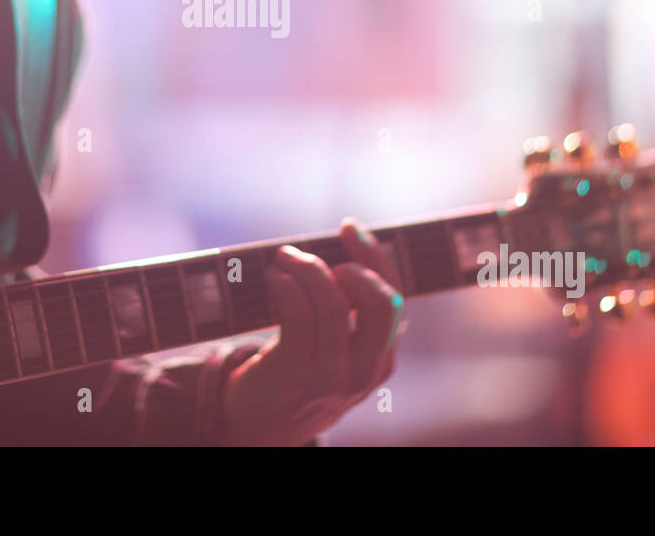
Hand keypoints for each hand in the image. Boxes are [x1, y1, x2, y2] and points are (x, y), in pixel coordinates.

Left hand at [221, 218, 403, 445]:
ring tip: (284, 258)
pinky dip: (286, 285)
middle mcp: (363, 371)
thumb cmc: (298, 377)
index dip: (374, 255)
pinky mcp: (293, 374)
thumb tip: (353, 254)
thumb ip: (353, 320)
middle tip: (321, 255)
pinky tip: (275, 278)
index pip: (394, 298)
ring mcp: (330, 375)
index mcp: (382, 362)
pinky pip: (298, 315)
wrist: (260, 428)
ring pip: (333, 303)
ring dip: (307, 268)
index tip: (350, 227)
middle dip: (353, 262)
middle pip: (379, 301)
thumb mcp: (339, 356)